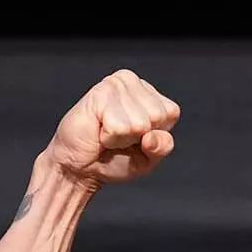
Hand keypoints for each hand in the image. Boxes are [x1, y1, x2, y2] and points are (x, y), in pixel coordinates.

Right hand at [42, 69, 180, 188]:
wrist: (80, 167)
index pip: (171, 113)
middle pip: (156, 116)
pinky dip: (110, 137)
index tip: (136, 138)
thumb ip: (161, 147)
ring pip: (139, 123)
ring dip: (122, 137)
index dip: (155, 134)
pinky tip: (99, 130)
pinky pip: (119, 126)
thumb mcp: (148, 159)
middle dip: (138, 136)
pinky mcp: (99, 93)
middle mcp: (134, 84)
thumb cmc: (114, 159)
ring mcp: (116, 85)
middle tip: (119, 136)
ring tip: (108, 133)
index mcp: (150, 95)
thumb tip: (152, 136)